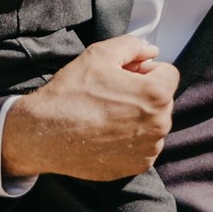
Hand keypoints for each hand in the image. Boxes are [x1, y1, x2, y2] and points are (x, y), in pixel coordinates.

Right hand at [1, 34, 176, 182]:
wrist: (44, 134)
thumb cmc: (71, 93)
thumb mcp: (99, 54)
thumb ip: (132, 46)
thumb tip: (152, 51)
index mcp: (156, 95)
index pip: (168, 73)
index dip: (145, 70)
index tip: (126, 76)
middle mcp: (160, 124)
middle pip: (162, 99)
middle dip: (144, 93)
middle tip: (112, 94)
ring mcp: (150, 148)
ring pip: (154, 123)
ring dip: (139, 117)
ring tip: (107, 115)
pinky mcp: (138, 165)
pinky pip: (144, 145)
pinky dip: (131, 139)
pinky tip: (107, 133)